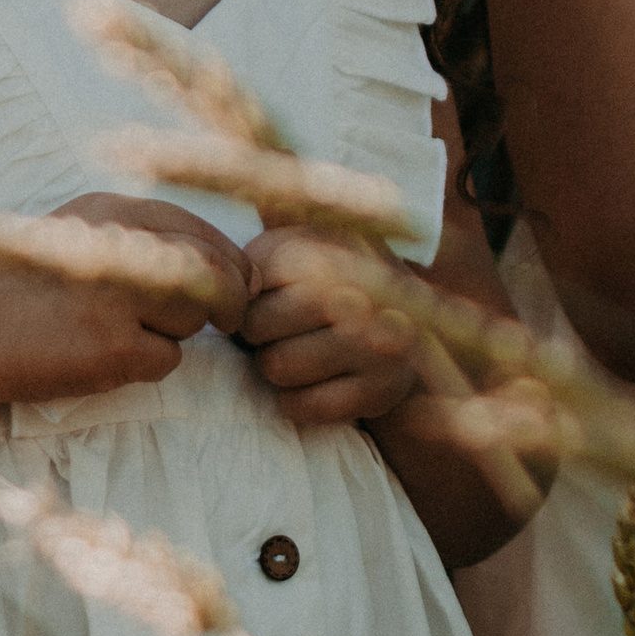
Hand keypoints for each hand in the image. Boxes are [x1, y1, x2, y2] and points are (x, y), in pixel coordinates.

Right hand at [0, 197, 251, 405]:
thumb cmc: (27, 286)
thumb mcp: (80, 235)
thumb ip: (144, 237)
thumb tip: (228, 262)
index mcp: (113, 210)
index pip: (203, 230)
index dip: (232, 261)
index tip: (238, 283)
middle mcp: (118, 245)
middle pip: (214, 271)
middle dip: (230, 300)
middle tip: (229, 320)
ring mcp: (116, 297)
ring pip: (193, 318)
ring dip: (176, 334)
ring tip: (125, 334)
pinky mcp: (111, 347)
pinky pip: (166, 361)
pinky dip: (147, 366)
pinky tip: (106, 359)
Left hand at [236, 225, 422, 428]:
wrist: (413, 318)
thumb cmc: (331, 275)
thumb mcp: (298, 237)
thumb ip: (263, 229)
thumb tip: (221, 233)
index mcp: (326, 251)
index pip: (245, 289)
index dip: (247, 299)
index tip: (269, 297)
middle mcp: (355, 293)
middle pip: (256, 329)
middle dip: (260, 334)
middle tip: (283, 329)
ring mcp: (373, 343)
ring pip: (277, 368)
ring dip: (278, 366)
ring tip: (301, 350)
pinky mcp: (380, 389)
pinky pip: (305, 406)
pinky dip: (297, 399)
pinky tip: (315, 379)